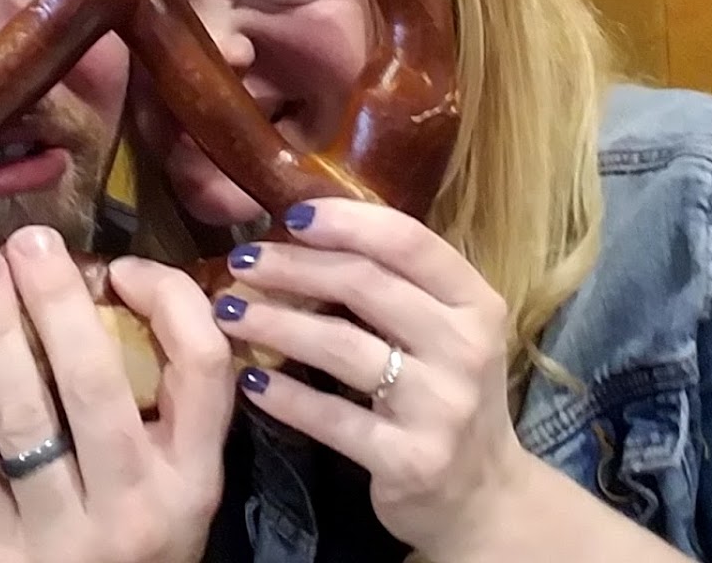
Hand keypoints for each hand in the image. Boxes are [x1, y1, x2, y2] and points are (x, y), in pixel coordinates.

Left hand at [0, 226, 234, 562]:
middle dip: (59, 301)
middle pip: (99, 382)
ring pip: (27, 416)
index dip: (169, 302)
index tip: (122, 268)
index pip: (205, 368)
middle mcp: (137, 503)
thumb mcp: (173, 491)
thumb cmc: (133, 551)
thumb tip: (110, 295)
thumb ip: (162, 414)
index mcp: (193, 477)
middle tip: (26, 239)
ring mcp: (63, 533)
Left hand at [211, 197, 534, 558]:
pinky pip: (332, 419)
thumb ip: (399, 286)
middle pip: (367, 285)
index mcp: (476, 303)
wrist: (483, 496)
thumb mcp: (447, 333)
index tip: (290, 215)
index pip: (409, 242)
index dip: (346, 221)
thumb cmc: (447, 395)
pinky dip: (286, 397)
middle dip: (294, 267)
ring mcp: (441, 407)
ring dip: (276, 324)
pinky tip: (250, 383)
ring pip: (342, 347)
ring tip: (229, 314)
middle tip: (241, 261)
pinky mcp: (411, 460)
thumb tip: (310, 232)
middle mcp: (466, 348)